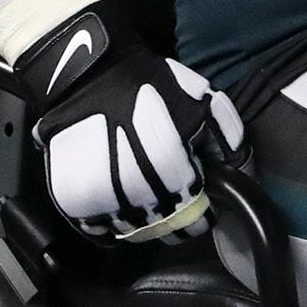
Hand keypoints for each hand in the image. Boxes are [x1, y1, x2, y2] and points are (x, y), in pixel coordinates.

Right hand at [18, 1, 247, 243]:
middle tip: (174, 199)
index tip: (200, 203)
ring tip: (145, 200)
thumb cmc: (149, 85)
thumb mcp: (202, 99)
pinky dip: (108, 224)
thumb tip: (235, 167)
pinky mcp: (71, 201)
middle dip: (173, 217)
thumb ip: (226, 135)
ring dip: (142, 221)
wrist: (88, 74)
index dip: (201, 214)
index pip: (194, 221)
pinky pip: (95, 230)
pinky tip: (116, 207)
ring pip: (131, 232)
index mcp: (171, 175)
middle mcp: (135, 198)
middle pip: (163, 229)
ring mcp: (100, 202)